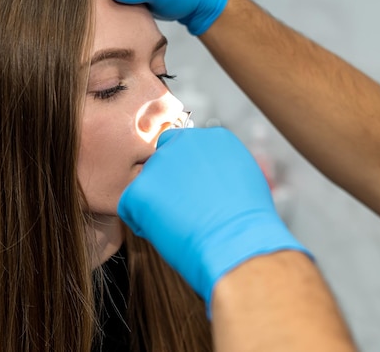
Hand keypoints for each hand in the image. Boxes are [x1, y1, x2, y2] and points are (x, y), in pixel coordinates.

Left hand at [118, 128, 311, 310]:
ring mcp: (160, 163)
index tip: (194, 194)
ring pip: (147, 184)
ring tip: (181, 225)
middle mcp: (184, 141)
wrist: (237, 241)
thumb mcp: (245, 180)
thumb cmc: (248, 223)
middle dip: (169, 183)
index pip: (187, 148)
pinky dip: (143, 223)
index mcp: (213, 138)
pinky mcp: (140, 188)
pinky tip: (167, 233)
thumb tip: (211, 178)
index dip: (187, 173)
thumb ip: (222, 169)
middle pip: (164, 159)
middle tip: (185, 211)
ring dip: (157, 203)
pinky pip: (131, 206)